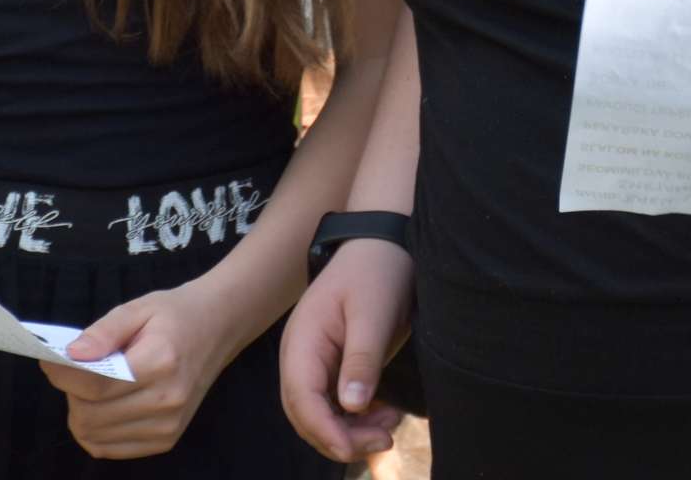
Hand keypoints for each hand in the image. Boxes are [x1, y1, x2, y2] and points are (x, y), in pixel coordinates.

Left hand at [40, 282, 247, 461]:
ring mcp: (168, 425)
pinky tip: (105, 406)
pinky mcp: (165, 440)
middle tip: (78, 369)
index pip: (95, 385)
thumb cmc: (174, 315)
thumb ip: (103, 331)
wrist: (218, 329)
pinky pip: (108, 448)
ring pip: (94, 436)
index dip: (62, 374)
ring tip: (94, 386)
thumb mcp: (139, 308)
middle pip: (90, 415)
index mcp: (161, 362)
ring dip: (81, 412)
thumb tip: (71, 355)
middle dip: (71, 392)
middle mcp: (167, 400)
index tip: (50, 360)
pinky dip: (96, 430)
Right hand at [280, 238, 412, 462]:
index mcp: (302, 343)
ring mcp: (314, 362)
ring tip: (389, 428)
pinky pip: (335, 403)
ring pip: (320, 415)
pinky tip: (384, 415)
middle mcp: (300, 357)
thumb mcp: (373, 313)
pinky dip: (356, 418)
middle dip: (340, 439)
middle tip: (384, 441)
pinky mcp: (332, 365)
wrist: (383, 241)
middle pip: (306, 416)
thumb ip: (362, 360)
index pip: (302, 401)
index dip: (325, 431)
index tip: (356, 448)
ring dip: (350, 431)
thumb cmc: (377, 271)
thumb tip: (352, 409)